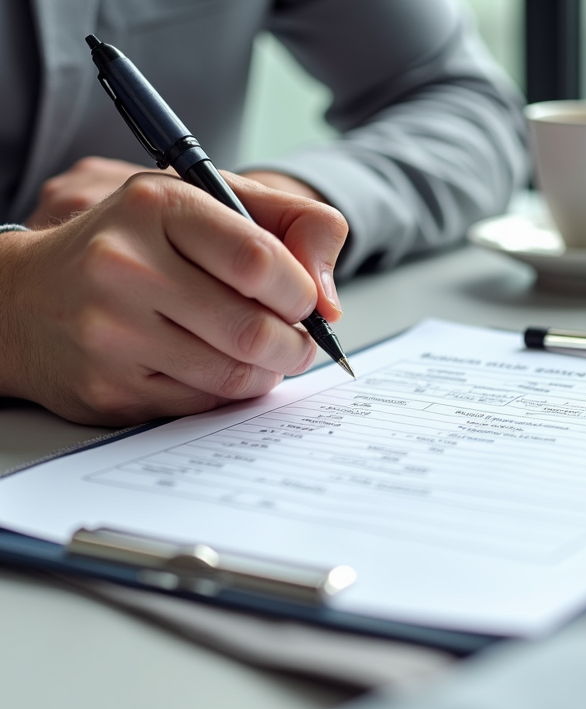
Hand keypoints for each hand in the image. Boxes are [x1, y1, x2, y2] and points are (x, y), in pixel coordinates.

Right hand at [0, 171, 346, 424]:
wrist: (27, 298)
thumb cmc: (136, 245)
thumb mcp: (208, 203)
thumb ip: (290, 223)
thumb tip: (330, 300)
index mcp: (157, 207)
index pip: (261, 261)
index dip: (302, 293)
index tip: (305, 302)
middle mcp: (124, 266)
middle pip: (255, 330)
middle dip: (295, 345)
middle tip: (296, 341)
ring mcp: (111, 332)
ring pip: (235, 374)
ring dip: (268, 372)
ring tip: (263, 354)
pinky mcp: (108, 388)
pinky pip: (204, 403)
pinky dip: (228, 391)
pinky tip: (217, 367)